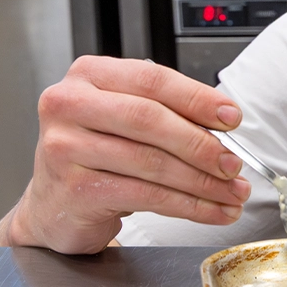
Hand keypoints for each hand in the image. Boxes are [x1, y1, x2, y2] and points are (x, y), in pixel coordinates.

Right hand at [0, 56, 250, 253]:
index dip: (197, 98)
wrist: (53, 206)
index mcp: (87, 75)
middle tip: (233, 163)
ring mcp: (65, 148)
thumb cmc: (94, 156)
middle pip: (150, 119)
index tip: (232, 117)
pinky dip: (187, 206)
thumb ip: (167, 112)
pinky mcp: (75, 189)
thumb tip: (224, 122)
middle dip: (201, 144)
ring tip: (231, 193)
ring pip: (151, 162)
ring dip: (202, 182)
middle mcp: (69, 105)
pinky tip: (210, 210)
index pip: (152, 79)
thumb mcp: (124, 120)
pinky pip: (145, 196)